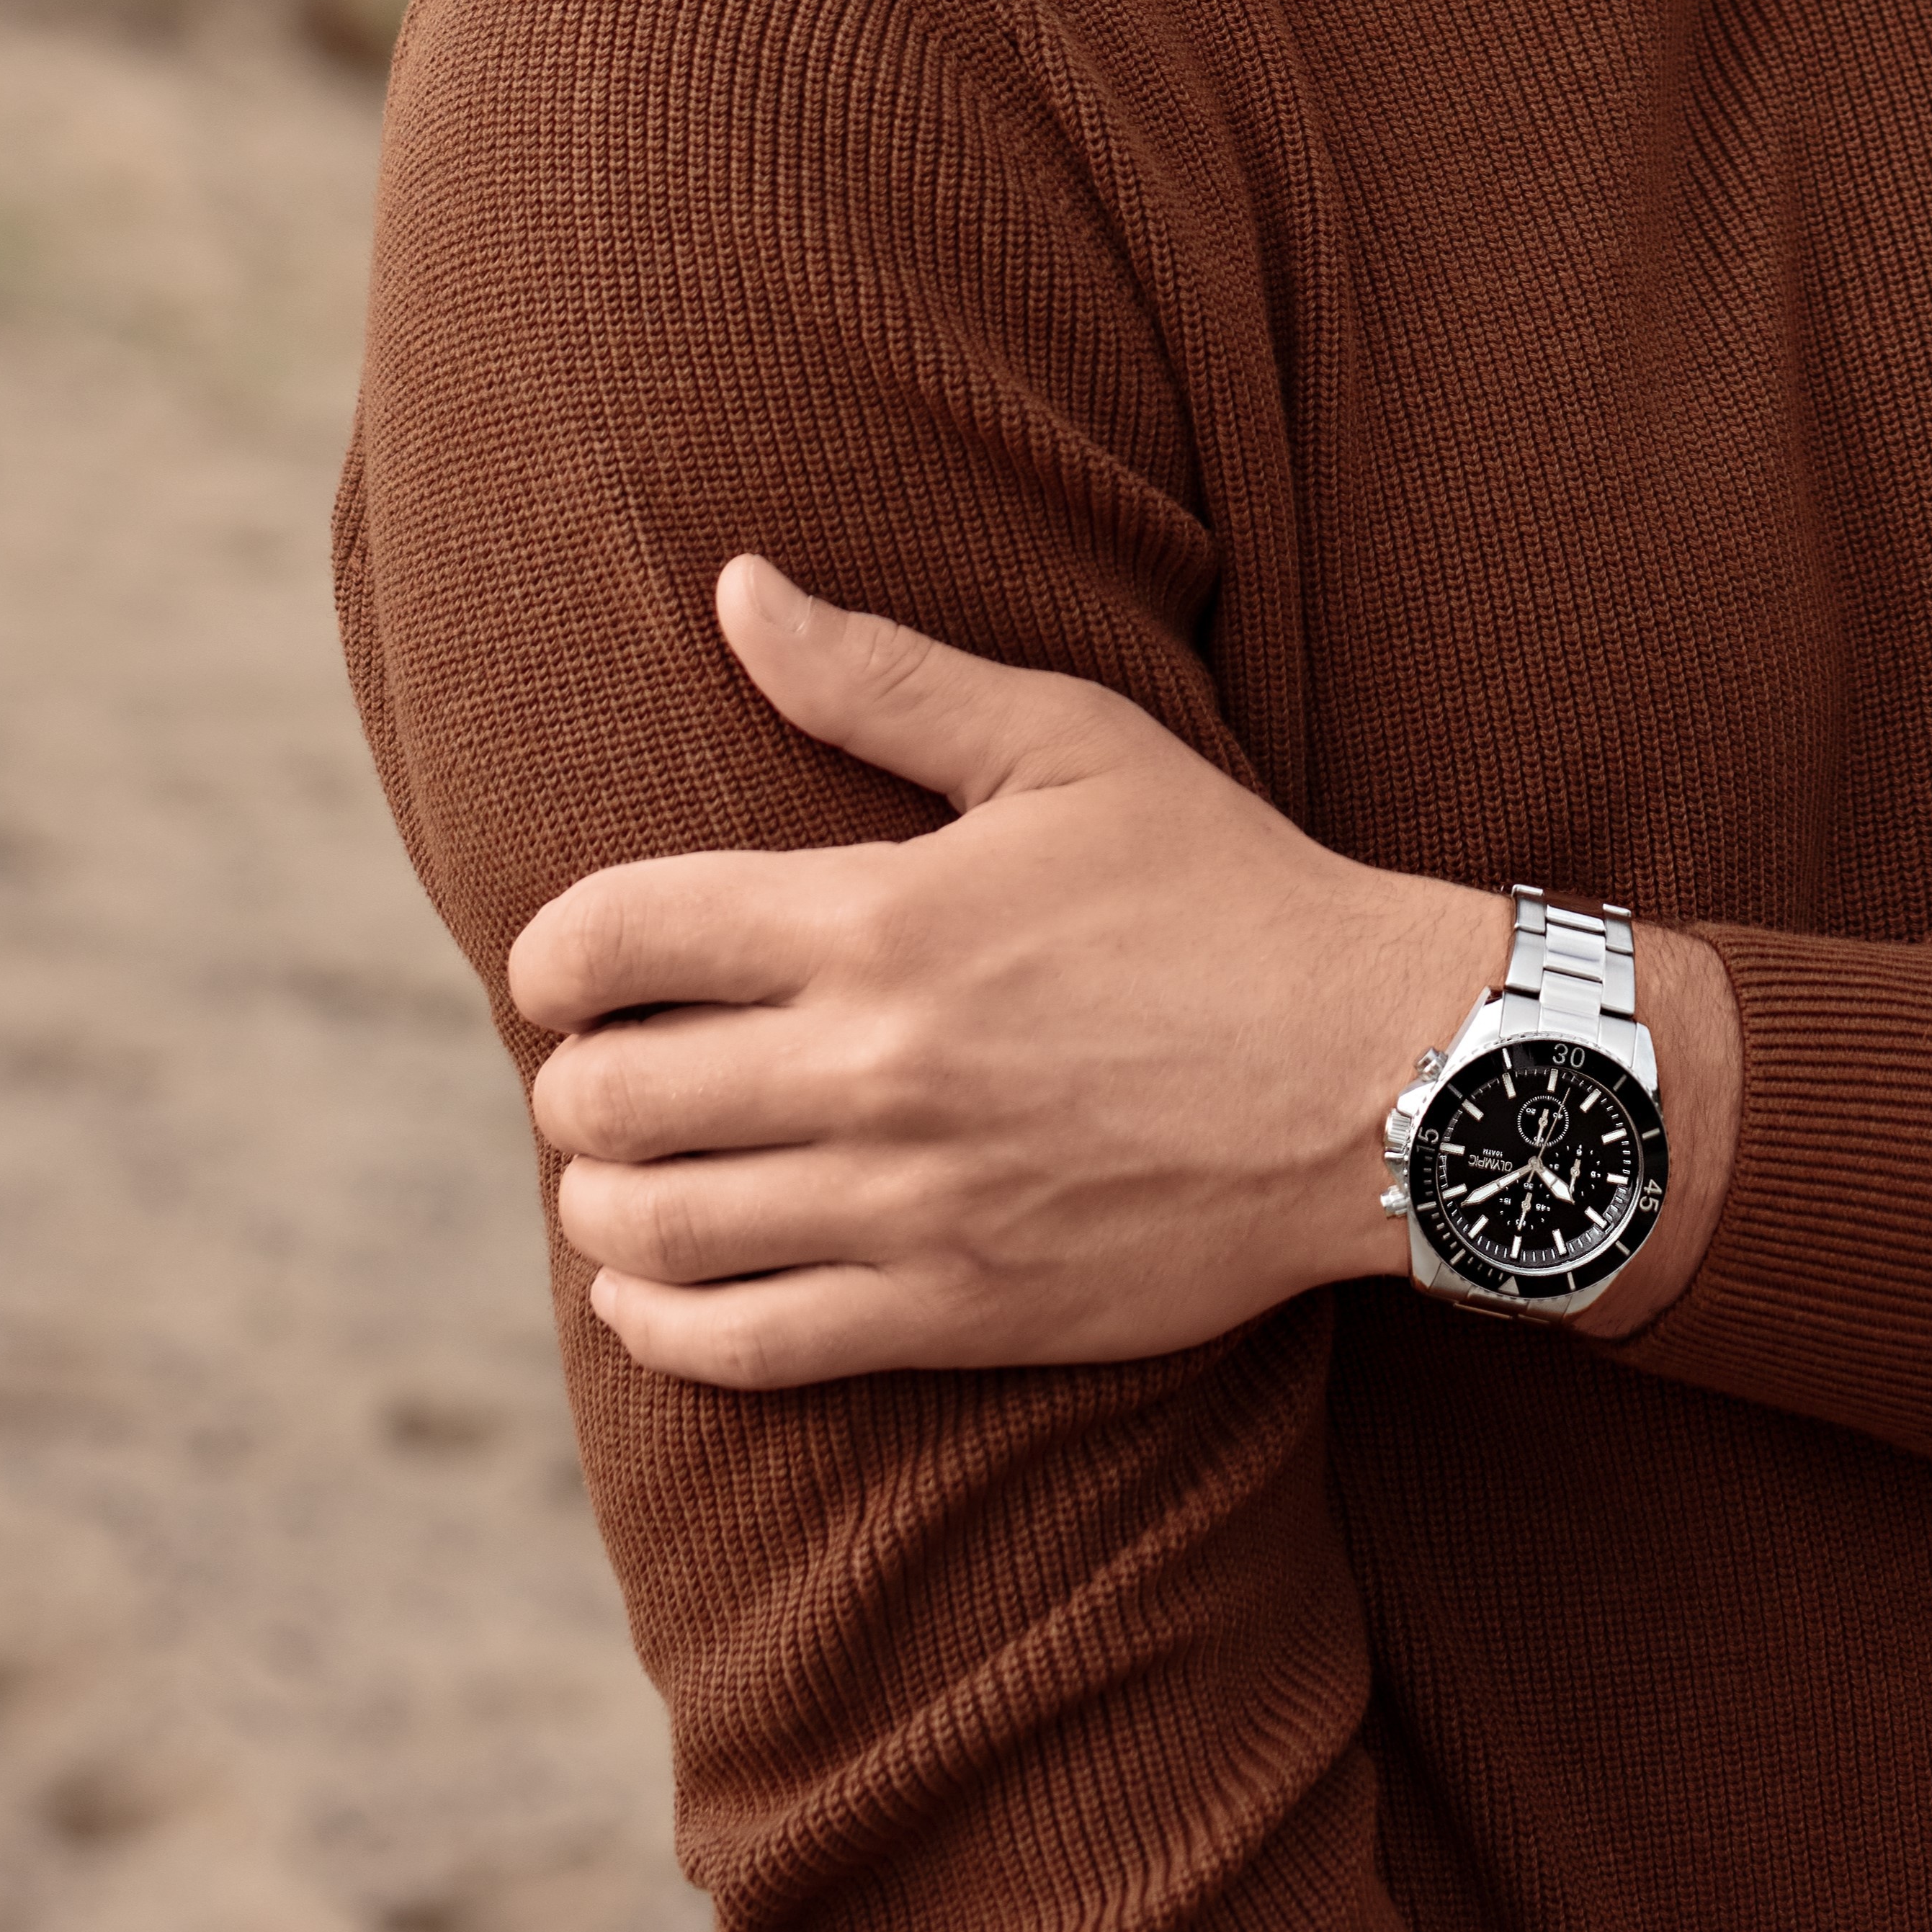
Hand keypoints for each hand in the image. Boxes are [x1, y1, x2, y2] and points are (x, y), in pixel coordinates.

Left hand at [510, 559, 1505, 1388]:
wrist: (1380, 1078)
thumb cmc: (1229, 890)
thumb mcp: (1072, 745)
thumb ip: (885, 677)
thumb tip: (735, 586)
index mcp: (881, 916)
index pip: (618, 934)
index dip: (552, 951)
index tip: (561, 964)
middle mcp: (873, 1067)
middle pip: (612, 1092)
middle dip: (576, 1076)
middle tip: (606, 1061)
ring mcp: (909, 1202)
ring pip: (655, 1226)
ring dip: (602, 1198)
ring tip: (620, 1169)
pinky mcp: (953, 1310)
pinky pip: (743, 1345)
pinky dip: (659, 1322)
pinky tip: (650, 1290)